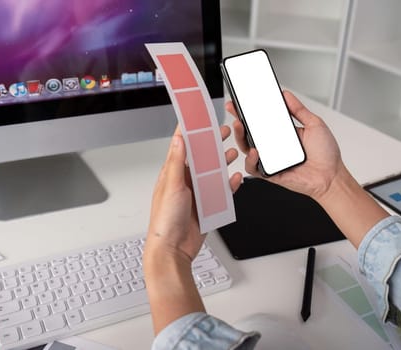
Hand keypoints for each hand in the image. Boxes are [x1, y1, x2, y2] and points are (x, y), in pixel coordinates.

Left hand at [145, 125, 240, 261]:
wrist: (173, 249)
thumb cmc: (165, 221)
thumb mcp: (171, 186)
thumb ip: (177, 162)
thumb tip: (179, 138)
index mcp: (172, 173)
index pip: (182, 145)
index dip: (190, 130)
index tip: (198, 116)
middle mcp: (184, 181)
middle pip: (201, 157)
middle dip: (212, 143)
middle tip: (224, 130)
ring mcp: (196, 194)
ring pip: (213, 172)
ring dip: (222, 161)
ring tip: (233, 151)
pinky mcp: (206, 206)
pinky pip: (221, 192)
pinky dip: (229, 184)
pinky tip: (235, 178)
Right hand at [228, 90, 343, 199]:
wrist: (332, 176)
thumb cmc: (326, 155)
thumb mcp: (314, 124)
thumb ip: (298, 109)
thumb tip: (286, 95)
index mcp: (282, 133)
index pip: (261, 120)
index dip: (249, 111)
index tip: (241, 100)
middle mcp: (274, 146)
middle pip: (249, 133)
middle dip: (238, 119)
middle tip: (234, 109)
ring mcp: (270, 159)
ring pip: (246, 148)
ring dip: (240, 136)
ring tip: (239, 125)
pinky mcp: (269, 173)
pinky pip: (253, 167)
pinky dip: (250, 159)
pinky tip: (255, 151)